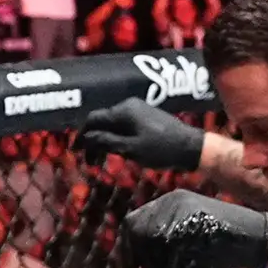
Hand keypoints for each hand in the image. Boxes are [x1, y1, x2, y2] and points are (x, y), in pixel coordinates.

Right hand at [80, 97, 212, 173]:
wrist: (191, 147)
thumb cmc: (162, 149)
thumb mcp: (131, 149)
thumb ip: (106, 142)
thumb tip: (85, 138)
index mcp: (123, 110)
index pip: (94, 119)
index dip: (82, 135)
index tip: (76, 151)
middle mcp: (129, 105)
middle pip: (102, 121)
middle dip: (94, 140)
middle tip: (91, 162)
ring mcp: (139, 110)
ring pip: (113, 124)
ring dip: (105, 141)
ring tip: (103, 161)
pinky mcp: (147, 118)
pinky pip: (125, 126)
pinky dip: (117, 138)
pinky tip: (118, 152)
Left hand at [121, 188, 267, 267]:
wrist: (259, 238)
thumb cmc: (228, 243)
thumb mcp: (192, 237)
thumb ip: (169, 239)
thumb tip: (143, 256)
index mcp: (172, 201)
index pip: (135, 219)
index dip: (128, 246)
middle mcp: (172, 201)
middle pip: (134, 228)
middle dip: (132, 256)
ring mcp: (181, 210)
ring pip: (146, 240)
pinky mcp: (190, 224)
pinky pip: (164, 249)